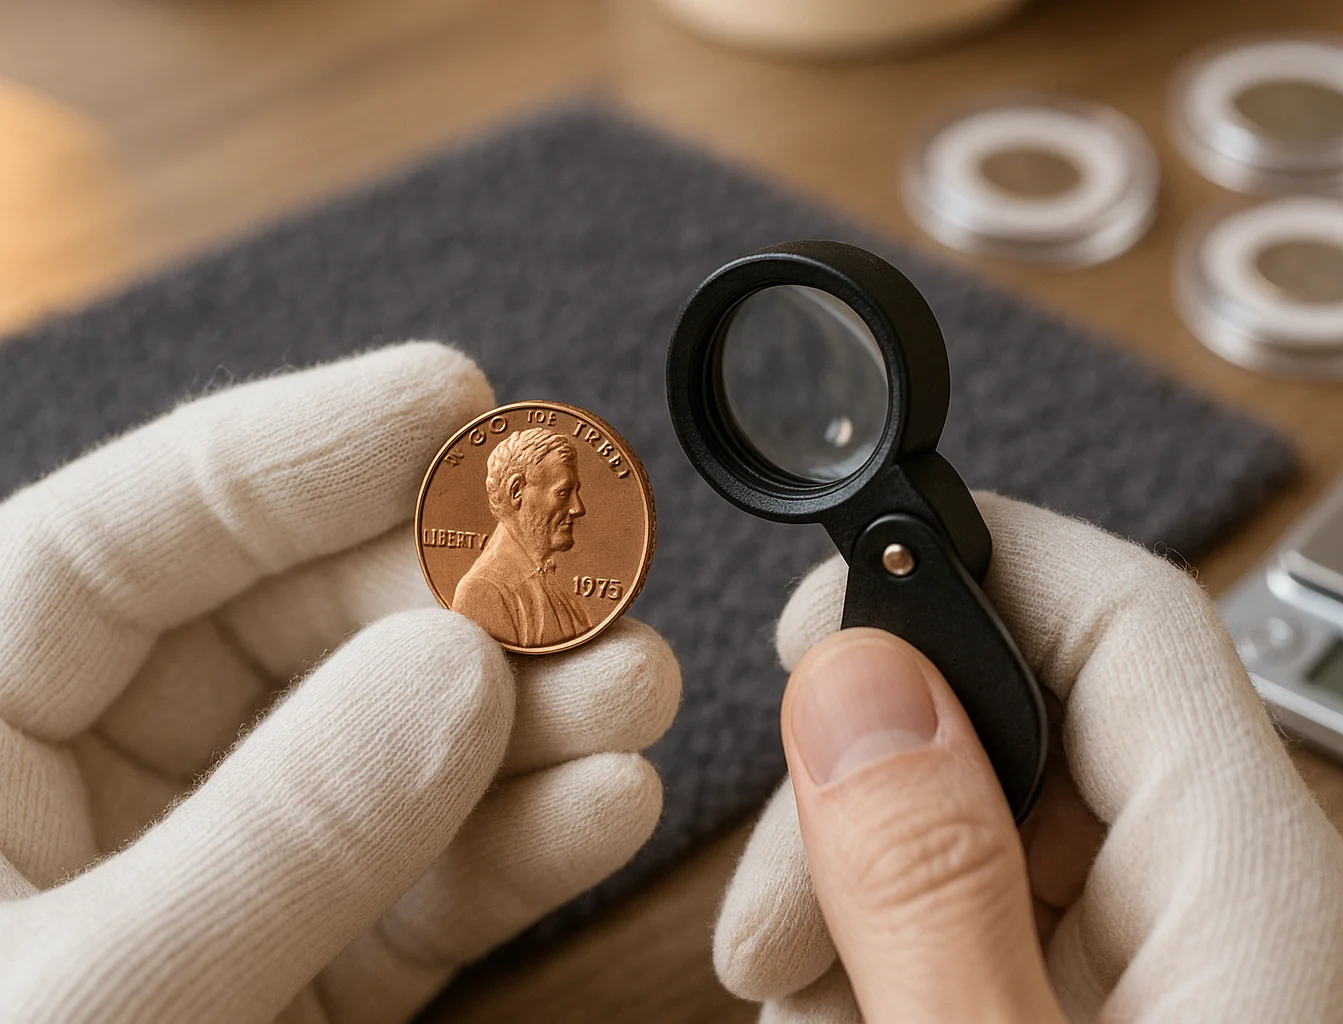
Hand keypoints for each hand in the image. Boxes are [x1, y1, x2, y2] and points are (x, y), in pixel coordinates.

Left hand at [0, 343, 679, 1022]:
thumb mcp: (87, 1001)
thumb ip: (272, 832)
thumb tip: (462, 661)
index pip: (127, 539)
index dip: (296, 452)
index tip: (454, 402)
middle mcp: (91, 789)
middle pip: (301, 632)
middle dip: (462, 598)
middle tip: (588, 575)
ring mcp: (216, 882)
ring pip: (391, 754)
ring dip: (531, 719)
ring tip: (638, 688)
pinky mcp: (308, 978)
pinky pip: (424, 890)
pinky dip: (523, 849)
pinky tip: (611, 803)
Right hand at [713, 494, 1342, 1022]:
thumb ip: (930, 890)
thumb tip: (856, 685)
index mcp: (1255, 895)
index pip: (1124, 618)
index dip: (963, 566)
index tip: (819, 621)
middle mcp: (1241, 909)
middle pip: (1034, 725)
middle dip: (867, 794)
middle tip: (776, 916)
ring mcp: (1194, 967)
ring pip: (995, 829)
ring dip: (865, 892)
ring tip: (800, 997)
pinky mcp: (1144, 1012)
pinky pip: (1003, 923)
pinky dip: (901, 956)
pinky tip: (851, 1018)